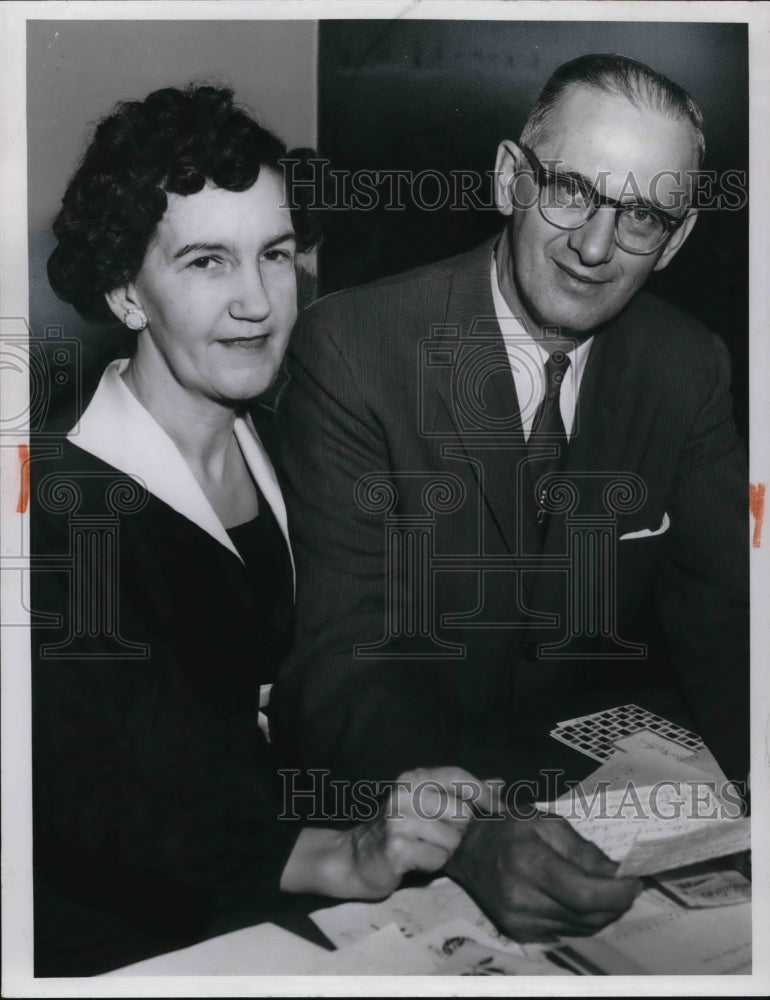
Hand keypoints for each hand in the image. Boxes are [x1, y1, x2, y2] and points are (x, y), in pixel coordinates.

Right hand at [347, 766, 493, 898]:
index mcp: (413, 778)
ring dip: (444, 851)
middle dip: (458, 831)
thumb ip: (462, 793)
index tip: (499, 810)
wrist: (355, 858)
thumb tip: (500, 783)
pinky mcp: (396, 848)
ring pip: (452, 839)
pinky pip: (437, 859)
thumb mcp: (427, 805)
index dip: (482, 793)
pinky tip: (415, 861)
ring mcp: (398, 820)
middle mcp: (405, 793)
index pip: (457, 776)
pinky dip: (431, 865)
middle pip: (462, 813)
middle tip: (438, 836)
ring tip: (424, 849)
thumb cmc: (398, 831)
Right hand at [445, 811, 640, 940]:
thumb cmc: (507, 827)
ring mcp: (519, 921)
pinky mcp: (520, 933)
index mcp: (527, 862)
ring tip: (611, 889)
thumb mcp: (545, 821)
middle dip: (617, 902)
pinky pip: (566, 931)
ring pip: (581, 928)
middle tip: (631, 884)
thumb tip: (618, 872)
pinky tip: (585, 900)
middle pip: (587, 915)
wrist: (465, 849)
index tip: (637, 880)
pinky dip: (583, 918)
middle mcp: (521, 898)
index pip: (584, 893)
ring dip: (603, 912)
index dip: (618, 892)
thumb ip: (583, 849)